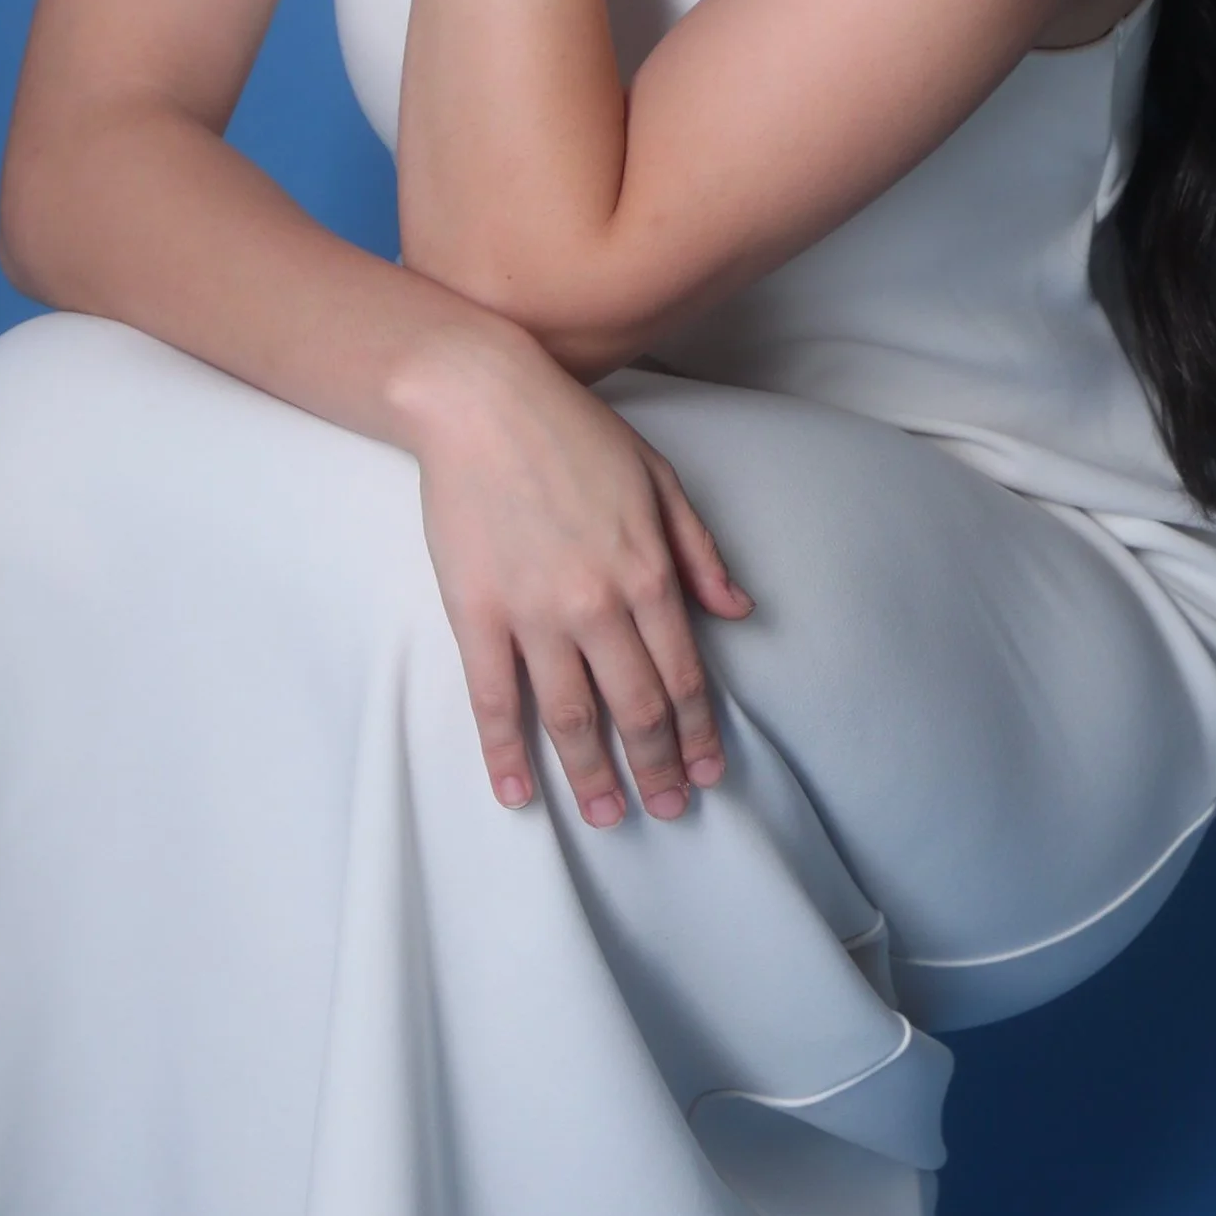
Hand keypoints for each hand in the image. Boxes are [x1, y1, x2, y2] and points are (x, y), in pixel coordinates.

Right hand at [397, 329, 753, 824]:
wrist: (482, 400)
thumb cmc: (574, 433)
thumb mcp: (660, 481)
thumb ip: (699, 553)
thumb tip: (737, 610)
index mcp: (649, 573)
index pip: (683, 675)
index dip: (700, 732)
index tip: (709, 772)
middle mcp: (598, 605)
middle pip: (636, 709)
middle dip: (658, 767)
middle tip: (668, 810)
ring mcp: (534, 614)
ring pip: (572, 717)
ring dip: (594, 776)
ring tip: (608, 816)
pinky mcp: (477, 613)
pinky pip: (494, 699)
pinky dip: (505, 753)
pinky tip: (516, 791)